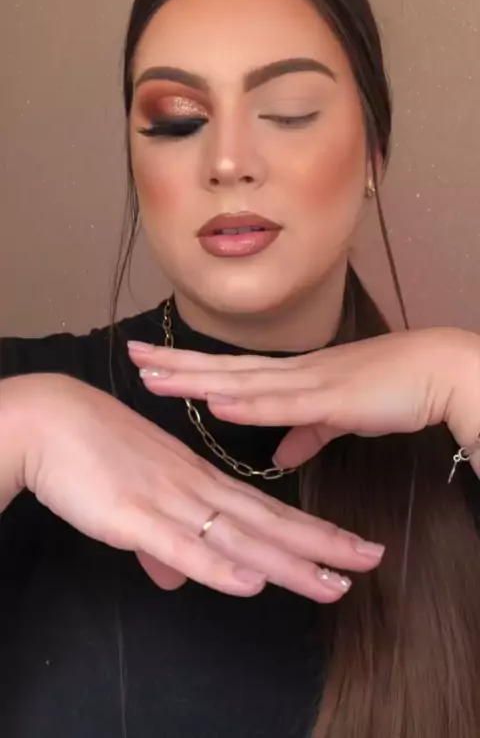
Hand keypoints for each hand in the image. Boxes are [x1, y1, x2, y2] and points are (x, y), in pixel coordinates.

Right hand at [2, 374, 383, 601]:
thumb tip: (173, 577)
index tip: (349, 548)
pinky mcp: (134, 514)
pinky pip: (183, 544)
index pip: (267, 510)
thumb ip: (158, 543)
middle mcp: (197, 489)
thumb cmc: (93, 454)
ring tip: (334, 582)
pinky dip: (219, 565)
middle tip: (371, 560)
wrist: (51, 420)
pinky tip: (252, 581)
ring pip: (239, 536)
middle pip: (268, 521)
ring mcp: (169, 500)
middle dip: (321, 544)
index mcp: (200, 481)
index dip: (309, 531)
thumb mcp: (134, 502)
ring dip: (288, 561)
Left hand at [129, 327, 479, 475]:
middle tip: (131, 352)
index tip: (154, 361)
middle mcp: (292, 372)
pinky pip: (282, 401)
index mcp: (292, 376)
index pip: (230, 369)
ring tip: (154, 374)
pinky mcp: (331, 397)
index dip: (191, 366)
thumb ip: (306, 433)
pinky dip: (248, 402)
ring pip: (241, 379)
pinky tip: (216, 399)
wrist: (436, 373)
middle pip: (223, 366)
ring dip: (197, 377)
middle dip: (176, 362)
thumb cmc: (391, 389)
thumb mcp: (339, 415)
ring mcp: (309, 380)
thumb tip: (278, 455)